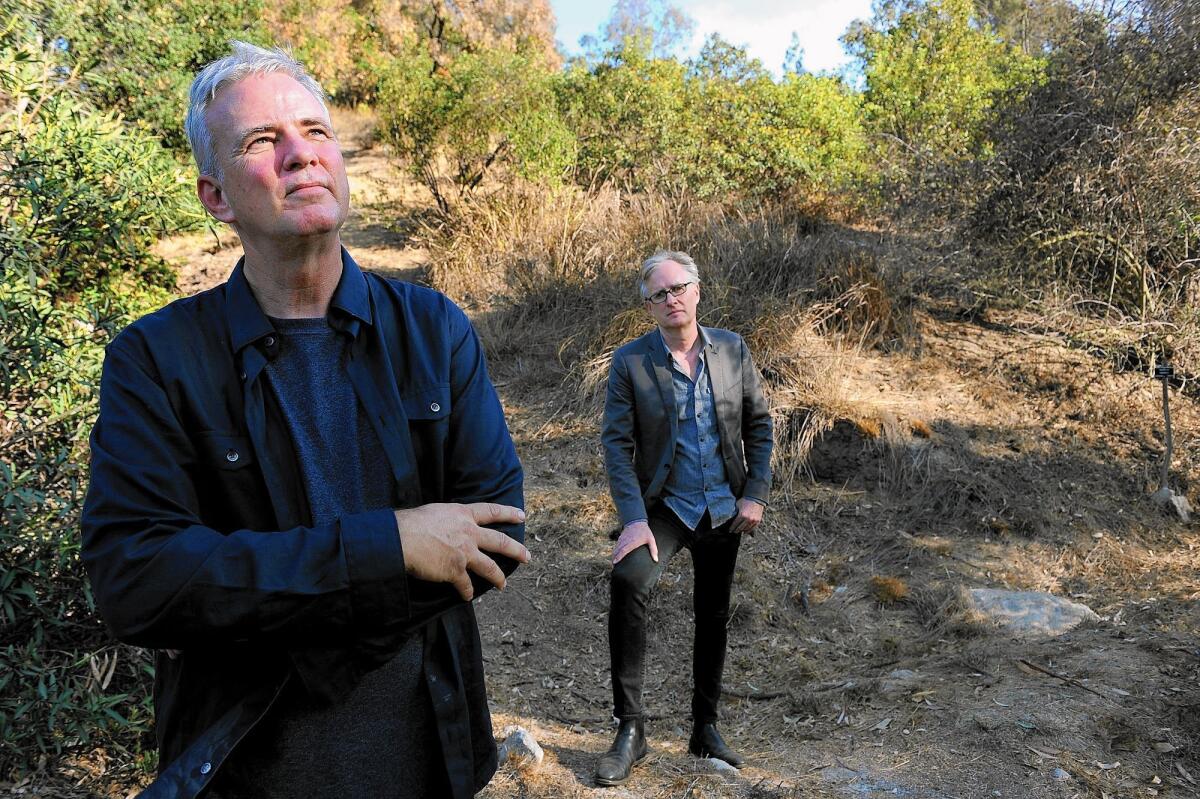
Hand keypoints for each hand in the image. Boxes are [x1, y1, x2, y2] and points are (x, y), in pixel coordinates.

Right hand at [395, 503, 528, 600]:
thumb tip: (447, 525)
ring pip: (490, 567)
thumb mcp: (435, 512)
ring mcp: (465, 552)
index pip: (491, 511)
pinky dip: (467, 592)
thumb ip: (448, 520)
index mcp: (463, 514)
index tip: (521, 516)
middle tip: (527, 557)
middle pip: (500, 542)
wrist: (401, 539)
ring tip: (502, 585)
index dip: (508, 513)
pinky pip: (466, 585)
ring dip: (498, 578)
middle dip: (516, 550)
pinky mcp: (456, 571)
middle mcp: (469, 533)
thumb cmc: (411, 523)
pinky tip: (467, 596)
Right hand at [612, 520, 656, 564]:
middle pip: (618, 550)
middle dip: (615, 557)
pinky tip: (615, 554)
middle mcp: (626, 540)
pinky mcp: (621, 537)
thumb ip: (653, 550)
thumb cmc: (645, 531)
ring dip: (614, 554)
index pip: (624, 550)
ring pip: (616, 547)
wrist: (637, 521)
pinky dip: (615, 549)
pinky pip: (617, 544)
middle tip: (613, 564)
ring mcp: (623, 538)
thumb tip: (656, 560)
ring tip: (613, 561)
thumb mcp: (651, 540)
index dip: (619, 556)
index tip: (615, 562)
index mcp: (633, 542)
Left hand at [730, 498, 763, 534]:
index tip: (730, 530)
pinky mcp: (757, 521)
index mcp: (741, 515)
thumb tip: (731, 517)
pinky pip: (752, 528)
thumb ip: (735, 512)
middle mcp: (747, 519)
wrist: (756, 498)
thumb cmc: (745, 501)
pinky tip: (746, 531)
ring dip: (742, 530)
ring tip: (739, 531)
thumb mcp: (737, 505)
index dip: (732, 528)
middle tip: (734, 531)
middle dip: (736, 530)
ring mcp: (753, 520)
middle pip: (740, 528)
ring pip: (746, 529)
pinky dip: (749, 530)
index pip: (735, 524)